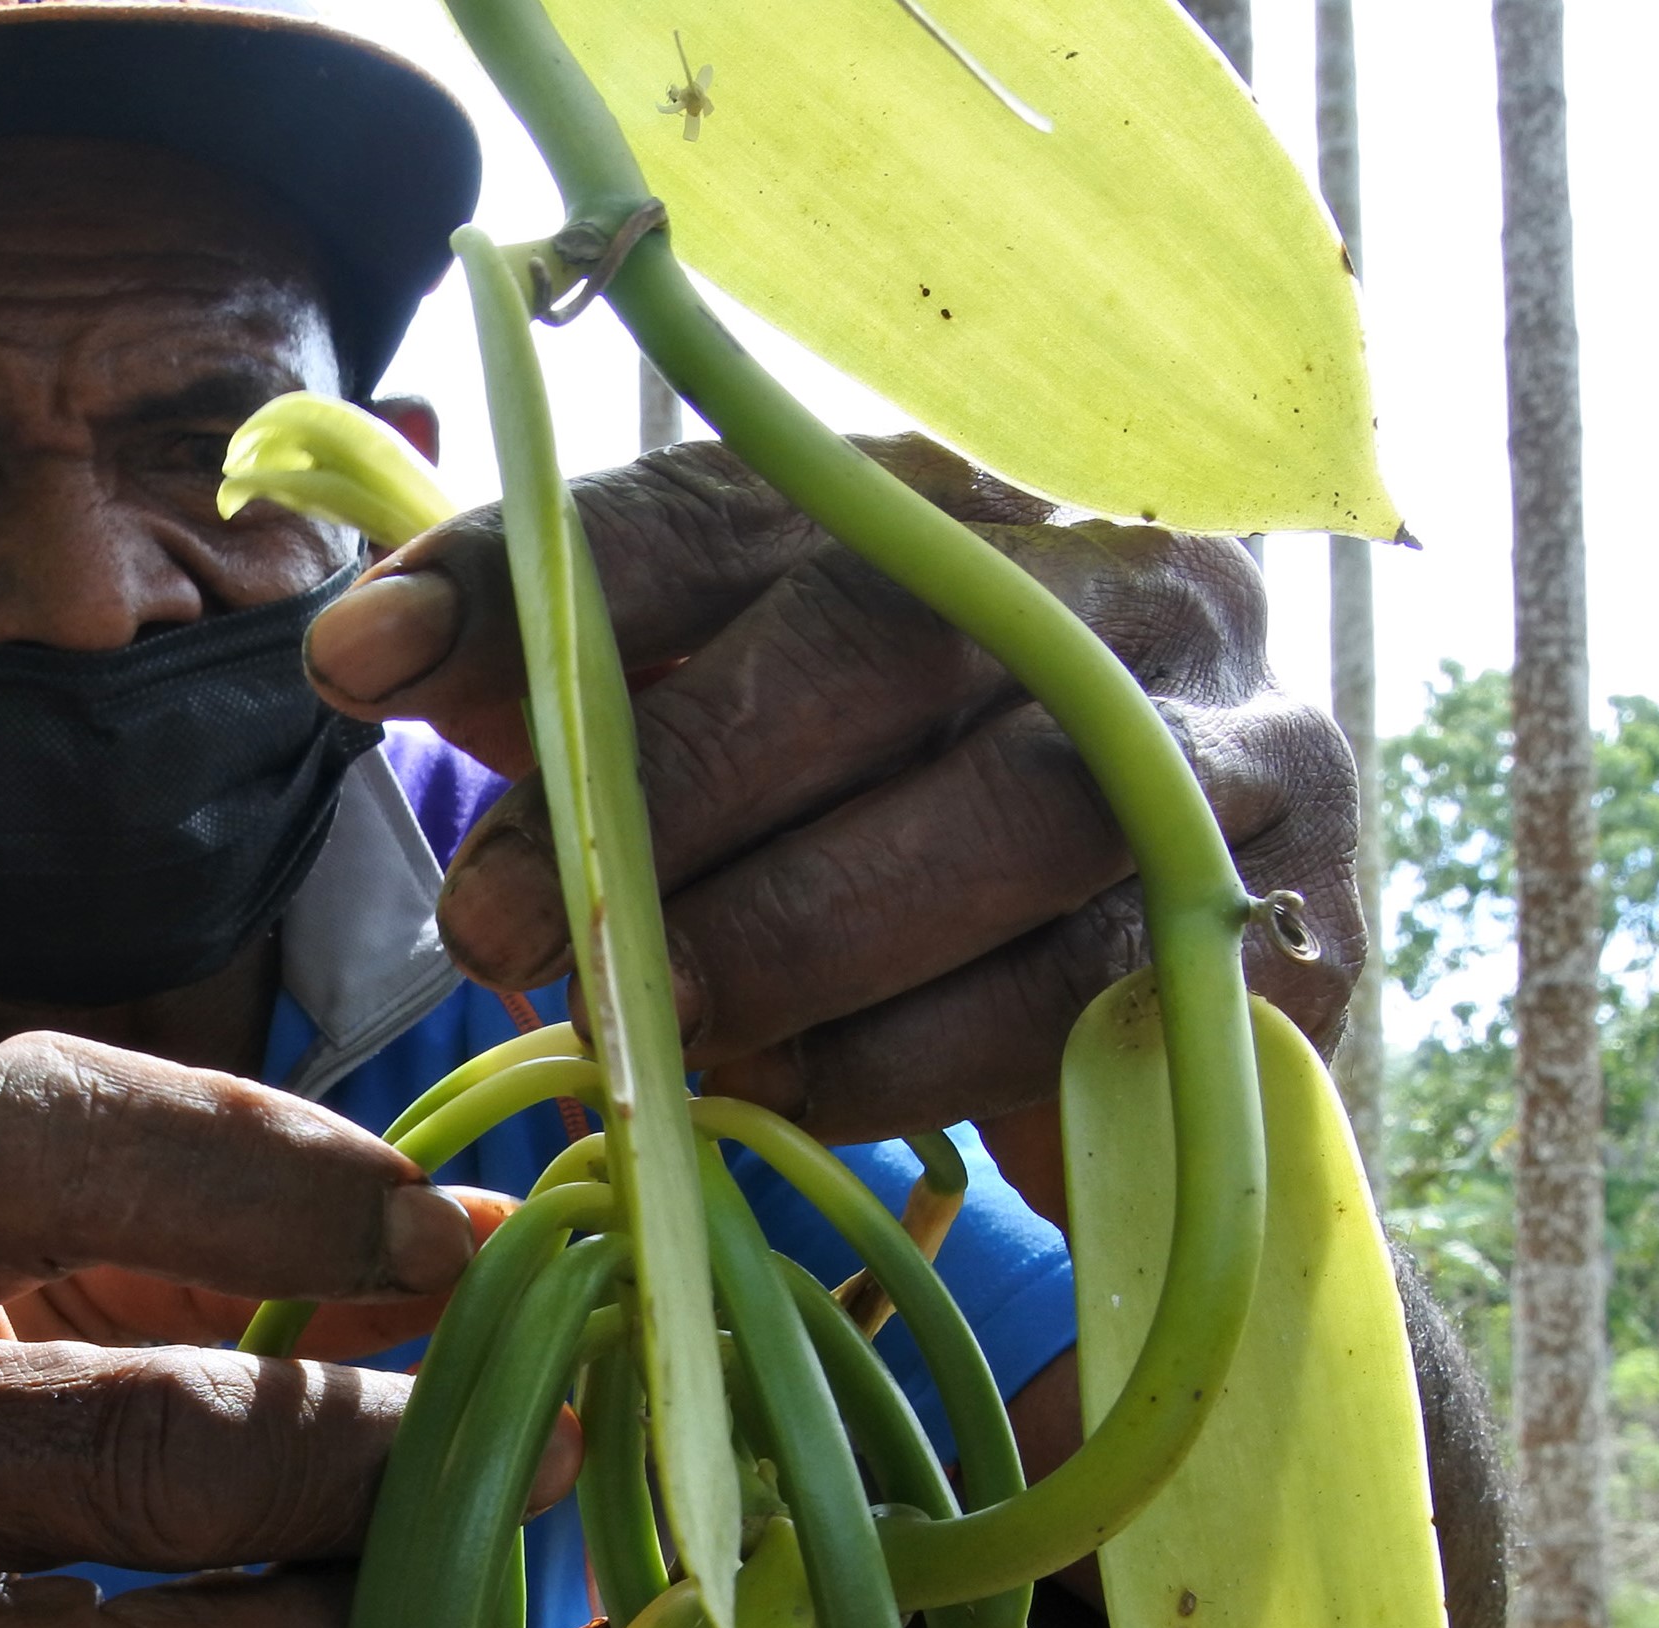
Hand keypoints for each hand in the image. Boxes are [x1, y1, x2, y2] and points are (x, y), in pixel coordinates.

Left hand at [302, 436, 1360, 1141]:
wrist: (1152, 1043)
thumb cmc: (887, 870)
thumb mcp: (720, 762)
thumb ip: (574, 690)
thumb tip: (363, 645)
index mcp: (961, 501)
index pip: (729, 500)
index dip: (540, 577)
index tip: (361, 667)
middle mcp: (1123, 582)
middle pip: (882, 638)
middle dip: (669, 794)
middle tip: (498, 932)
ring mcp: (1240, 747)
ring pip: (999, 816)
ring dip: (787, 940)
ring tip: (642, 1031)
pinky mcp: (1297, 932)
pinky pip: (1079, 992)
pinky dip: (898, 1058)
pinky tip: (777, 1096)